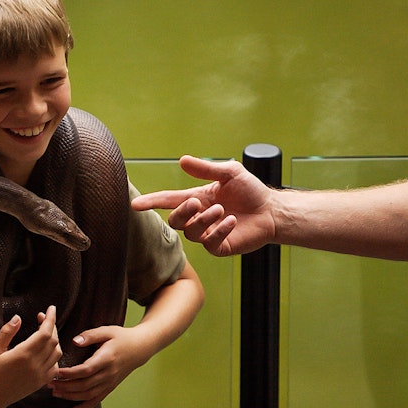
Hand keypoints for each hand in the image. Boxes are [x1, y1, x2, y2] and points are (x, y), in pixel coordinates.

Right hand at [0, 305, 62, 407]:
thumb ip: (7, 332)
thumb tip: (18, 317)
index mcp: (23, 354)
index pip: (45, 333)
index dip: (50, 319)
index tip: (51, 308)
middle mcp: (35, 365)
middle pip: (53, 341)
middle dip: (51, 326)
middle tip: (42, 318)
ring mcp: (39, 376)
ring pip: (57, 354)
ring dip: (54, 340)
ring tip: (44, 332)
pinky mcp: (39, 384)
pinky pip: (55, 368)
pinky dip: (55, 356)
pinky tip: (46, 351)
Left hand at [50, 325, 147, 407]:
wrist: (139, 349)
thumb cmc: (120, 337)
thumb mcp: (106, 331)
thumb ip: (90, 335)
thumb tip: (74, 341)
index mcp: (107, 358)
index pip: (87, 369)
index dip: (71, 373)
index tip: (57, 372)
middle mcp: (109, 373)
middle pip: (85, 384)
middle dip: (65, 386)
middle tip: (49, 383)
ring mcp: (110, 382)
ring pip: (88, 394)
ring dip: (71, 396)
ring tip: (55, 392)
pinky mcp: (110, 387)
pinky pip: (96, 400)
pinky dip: (84, 407)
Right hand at [131, 155, 275, 256]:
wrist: (272, 210)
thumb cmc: (250, 190)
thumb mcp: (229, 173)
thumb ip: (206, 169)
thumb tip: (182, 161)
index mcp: (196, 199)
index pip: (168, 201)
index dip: (151, 202)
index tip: (136, 204)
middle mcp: (199, 217)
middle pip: (175, 220)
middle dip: (182, 212)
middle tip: (197, 202)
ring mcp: (208, 234)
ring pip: (192, 232)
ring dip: (204, 220)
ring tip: (221, 210)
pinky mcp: (220, 247)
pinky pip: (210, 243)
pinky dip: (220, 231)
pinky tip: (232, 221)